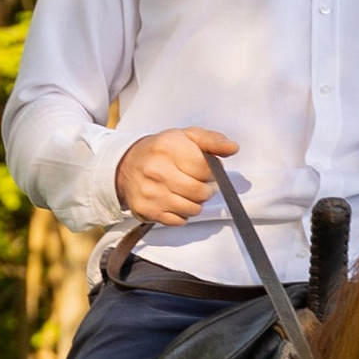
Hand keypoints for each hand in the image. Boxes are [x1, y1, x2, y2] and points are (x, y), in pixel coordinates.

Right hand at [114, 127, 240, 223]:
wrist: (125, 165)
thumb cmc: (161, 150)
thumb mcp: (187, 137)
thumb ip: (212, 141)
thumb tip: (233, 148)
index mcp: (169, 148)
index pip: (206, 169)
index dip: (211, 172)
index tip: (204, 169)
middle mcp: (157, 170)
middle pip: (201, 192)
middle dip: (205, 190)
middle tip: (197, 183)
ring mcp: (151, 193)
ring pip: (192, 209)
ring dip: (195, 203)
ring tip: (186, 192)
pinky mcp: (147, 210)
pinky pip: (178, 221)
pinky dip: (181, 214)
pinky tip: (174, 201)